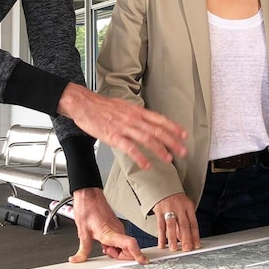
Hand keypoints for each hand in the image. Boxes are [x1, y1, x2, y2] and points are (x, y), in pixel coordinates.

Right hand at [57, 83, 187, 169]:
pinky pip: (129, 148)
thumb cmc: (101, 106)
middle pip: (157, 130)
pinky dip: (140, 157)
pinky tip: (146, 165)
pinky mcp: (113, 136)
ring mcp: (124, 127)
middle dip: (172, 141)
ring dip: (160, 150)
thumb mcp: (123, 106)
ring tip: (168, 159)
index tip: (184, 135)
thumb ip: (136, 115)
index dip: (173, 127)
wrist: (84, 103)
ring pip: (147, 139)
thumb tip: (146, 122)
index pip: (159, 119)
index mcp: (136, 110)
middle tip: (183, 151)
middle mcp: (133, 118)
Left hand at [68, 187, 148, 264]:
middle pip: (128, 249)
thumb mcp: (83, 231)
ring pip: (124, 245)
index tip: (142, 261)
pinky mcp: (116, 225)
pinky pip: (120, 239)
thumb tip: (78, 259)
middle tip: (106, 251)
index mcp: (110, 232)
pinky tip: (104, 241)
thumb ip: (83, 249)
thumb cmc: (87, 208)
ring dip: (116, 250)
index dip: (138, 254)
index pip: (130, 244)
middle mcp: (117, 230)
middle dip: (119, 256)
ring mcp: (118, 227)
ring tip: (103, 245)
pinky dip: (114, 244)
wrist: (88, 194)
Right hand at [153, 193, 199, 251]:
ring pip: (171, 225)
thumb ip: (183, 222)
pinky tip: (162, 244)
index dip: (195, 235)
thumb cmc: (175, 198)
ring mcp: (169, 209)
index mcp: (188, 206)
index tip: (196, 245)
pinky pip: (160, 225)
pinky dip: (161, 236)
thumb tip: (183, 238)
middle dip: (186, 238)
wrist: (162, 185)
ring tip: (174, 248)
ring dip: (172, 238)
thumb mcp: (183, 206)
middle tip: (187, 248)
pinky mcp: (159, 210)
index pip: (193, 223)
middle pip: (184, 225)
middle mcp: (179, 207)